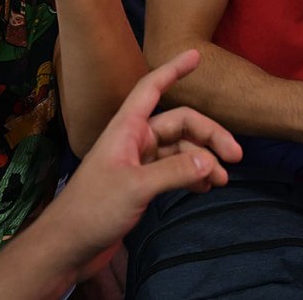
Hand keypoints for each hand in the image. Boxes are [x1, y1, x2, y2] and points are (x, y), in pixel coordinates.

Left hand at [39, 49, 242, 280]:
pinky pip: (175, 170)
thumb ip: (175, 171)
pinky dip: (193, 176)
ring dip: (204, 160)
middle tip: (236, 156)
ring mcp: (138, 163)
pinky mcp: (141, 185)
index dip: (173, 70)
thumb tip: (211, 163)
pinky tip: (206, 187)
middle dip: (209, 136)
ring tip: (223, 180)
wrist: (66, 248)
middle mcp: (134, 140)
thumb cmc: (92, 210)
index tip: (196, 55)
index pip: (152, 88)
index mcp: (127, 129)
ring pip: (180, 150)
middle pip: (180, 124)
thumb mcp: (136, 187)